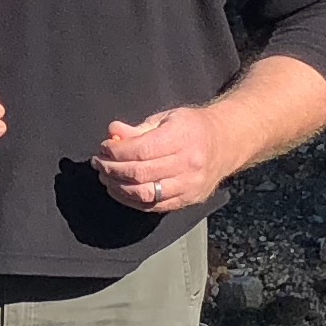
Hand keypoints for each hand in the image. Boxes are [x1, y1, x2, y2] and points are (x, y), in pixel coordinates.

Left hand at [94, 105, 224, 215]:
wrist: (225, 143)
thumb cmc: (192, 128)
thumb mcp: (167, 118)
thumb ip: (139, 128)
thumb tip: (113, 132)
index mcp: (183, 137)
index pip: (141, 150)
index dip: (116, 151)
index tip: (103, 148)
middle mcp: (188, 163)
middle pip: (140, 173)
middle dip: (112, 169)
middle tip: (99, 163)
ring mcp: (189, 185)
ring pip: (145, 194)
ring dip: (118, 187)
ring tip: (106, 177)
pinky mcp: (188, 200)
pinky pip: (153, 206)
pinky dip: (131, 200)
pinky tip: (119, 190)